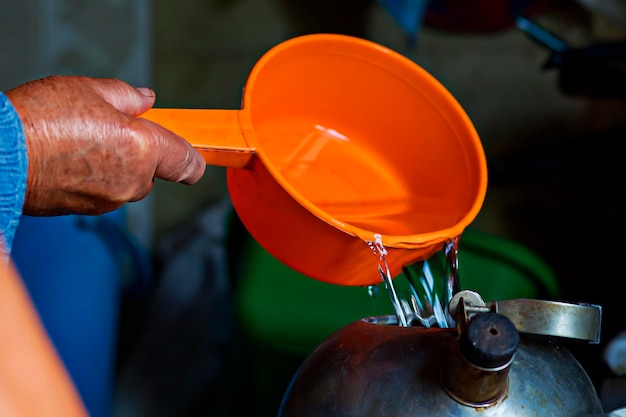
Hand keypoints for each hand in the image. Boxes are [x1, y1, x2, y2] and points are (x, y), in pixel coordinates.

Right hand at [6, 75, 205, 215]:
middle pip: (154, 170)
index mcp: (144, 149)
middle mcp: (133, 181)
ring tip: (81, 142)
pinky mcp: (89, 211)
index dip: (192, 157)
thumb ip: (127, 97)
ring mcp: (111, 200)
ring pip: (128, 181)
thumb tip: (146, 100)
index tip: (189, 151)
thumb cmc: (40, 121)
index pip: (189, 164)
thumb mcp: (90, 91)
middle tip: (110, 129)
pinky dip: (96, 179)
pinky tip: (70, 160)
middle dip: (140, 152)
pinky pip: (105, 192)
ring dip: (116, 165)